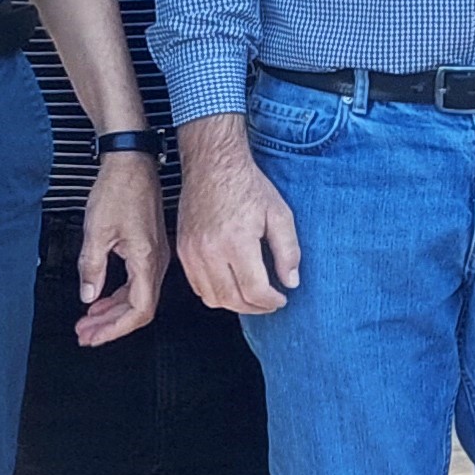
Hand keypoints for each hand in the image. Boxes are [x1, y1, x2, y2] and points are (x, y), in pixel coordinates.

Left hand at [73, 151, 169, 346]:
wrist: (131, 162)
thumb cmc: (118, 190)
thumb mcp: (96, 230)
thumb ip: (92, 268)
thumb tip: (88, 296)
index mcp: (147, 259)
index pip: (139, 309)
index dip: (116, 329)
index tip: (95, 336)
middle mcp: (157, 260)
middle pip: (139, 308)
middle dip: (110, 325)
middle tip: (85, 335)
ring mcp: (155, 255)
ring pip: (137, 296)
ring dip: (112, 312)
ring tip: (88, 322)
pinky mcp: (148, 248)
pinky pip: (136, 282)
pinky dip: (117, 295)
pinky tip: (100, 299)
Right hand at [175, 125, 299, 314]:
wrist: (213, 165)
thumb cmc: (247, 185)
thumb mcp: (279, 213)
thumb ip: (288, 250)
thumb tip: (290, 282)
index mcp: (236, 242)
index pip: (253, 290)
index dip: (271, 302)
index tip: (281, 299)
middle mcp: (210, 251)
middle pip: (232, 299)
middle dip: (255, 308)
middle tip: (269, 303)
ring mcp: (192, 252)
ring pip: (211, 298)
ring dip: (234, 304)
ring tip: (252, 298)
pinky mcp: (183, 251)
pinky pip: (197, 286)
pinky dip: (214, 294)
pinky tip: (231, 286)